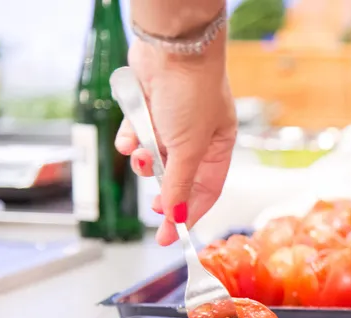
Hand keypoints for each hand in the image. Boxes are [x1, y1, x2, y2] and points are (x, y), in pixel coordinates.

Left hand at [114, 38, 236, 245]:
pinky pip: (136, 135)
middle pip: (178, 177)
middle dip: (163, 190)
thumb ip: (180, 184)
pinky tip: (131, 134)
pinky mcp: (148, 111)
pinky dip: (131, 137)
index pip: (207, 190)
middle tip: (152, 208)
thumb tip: (177, 216)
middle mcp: (197, 138)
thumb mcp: (189, 148)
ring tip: (141, 153)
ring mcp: (171, 125)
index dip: (190, 213)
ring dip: (144, 160)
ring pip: (153, 157)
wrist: (170, 51)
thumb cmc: (193, 94)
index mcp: (219, 147)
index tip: (172, 234)